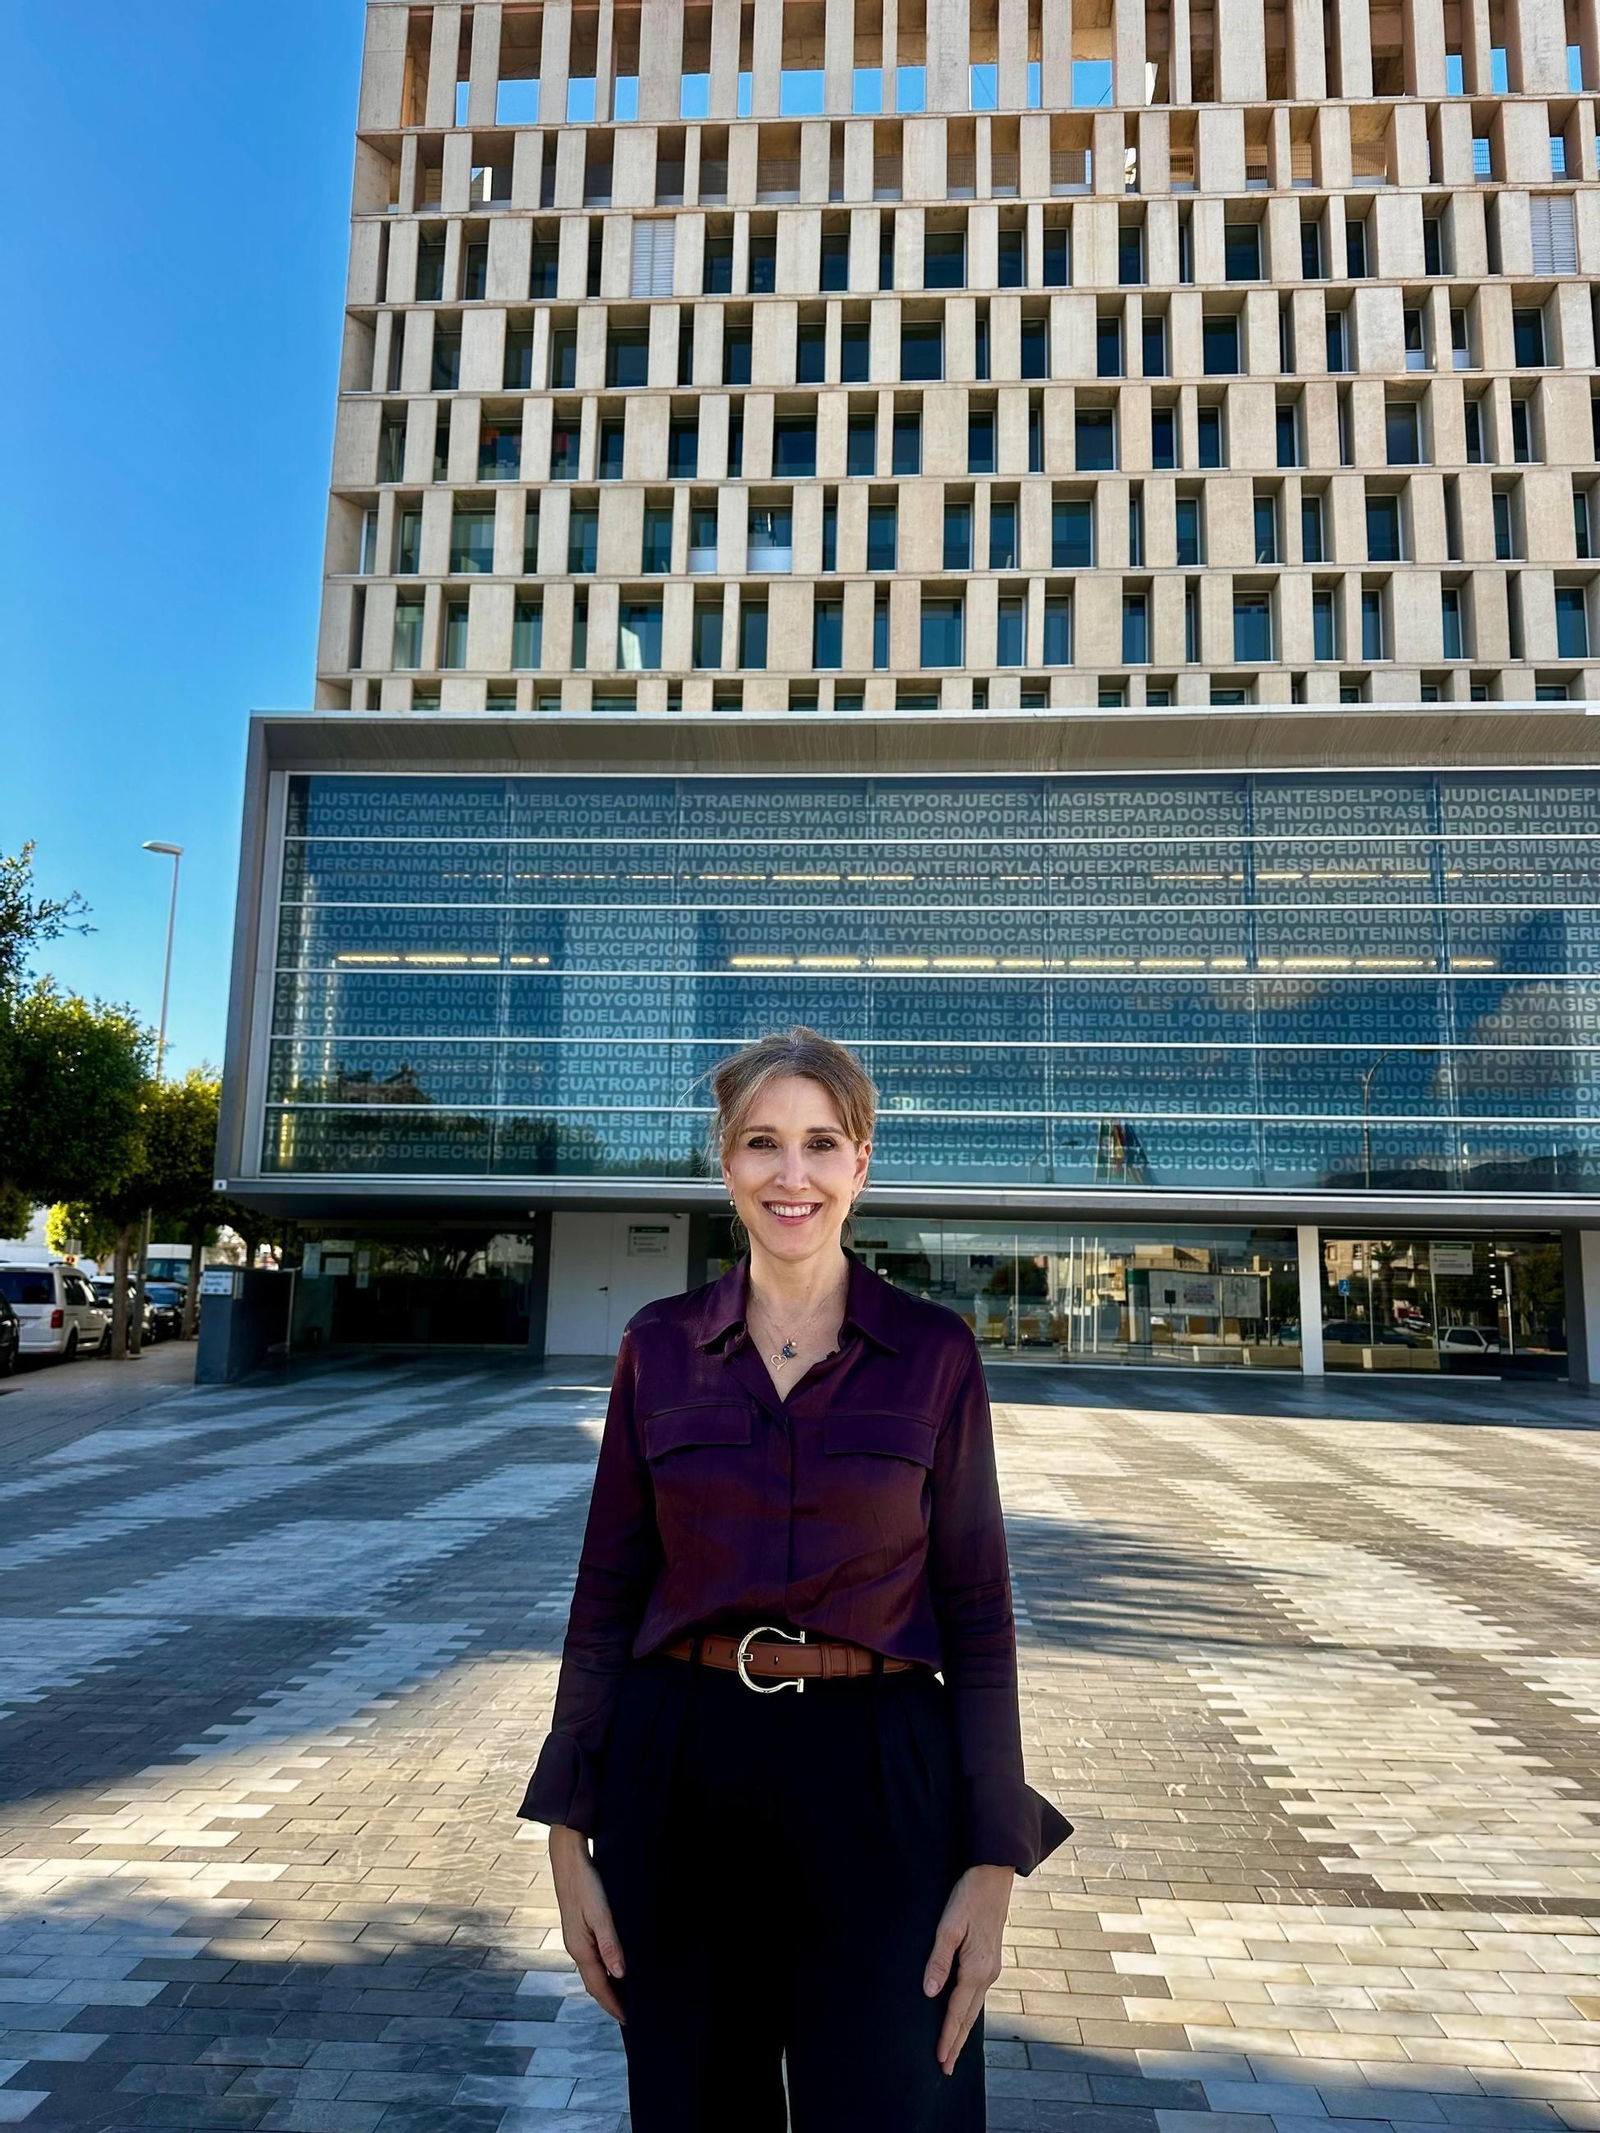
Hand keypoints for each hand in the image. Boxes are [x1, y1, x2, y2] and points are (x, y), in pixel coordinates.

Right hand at [549, 1825, 626, 2022]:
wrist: (568, 1859)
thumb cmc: (586, 1884)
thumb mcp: (601, 1914)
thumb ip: (610, 1945)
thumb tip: (619, 1976)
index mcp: (580, 1949)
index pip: (598, 1987)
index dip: (613, 2004)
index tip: (627, 2020)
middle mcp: (575, 1948)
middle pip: (593, 1983)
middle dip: (608, 2001)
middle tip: (626, 2015)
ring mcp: (575, 1938)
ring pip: (591, 1971)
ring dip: (604, 1986)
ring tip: (621, 1996)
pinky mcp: (577, 1928)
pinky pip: (590, 1958)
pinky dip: (601, 1970)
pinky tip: (610, 1965)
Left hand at [922, 1863, 1013, 2074]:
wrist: (994, 1875)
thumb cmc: (969, 1896)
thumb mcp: (949, 1925)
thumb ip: (939, 1959)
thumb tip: (929, 1993)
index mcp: (977, 1969)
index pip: (958, 2012)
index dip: (947, 2037)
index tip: (940, 2061)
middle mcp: (988, 1974)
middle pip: (969, 2016)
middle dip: (957, 2043)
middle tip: (946, 2069)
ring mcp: (992, 1968)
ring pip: (975, 2007)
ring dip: (964, 2030)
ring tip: (953, 2050)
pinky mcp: (990, 1960)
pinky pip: (978, 1995)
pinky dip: (970, 2012)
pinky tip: (964, 2016)